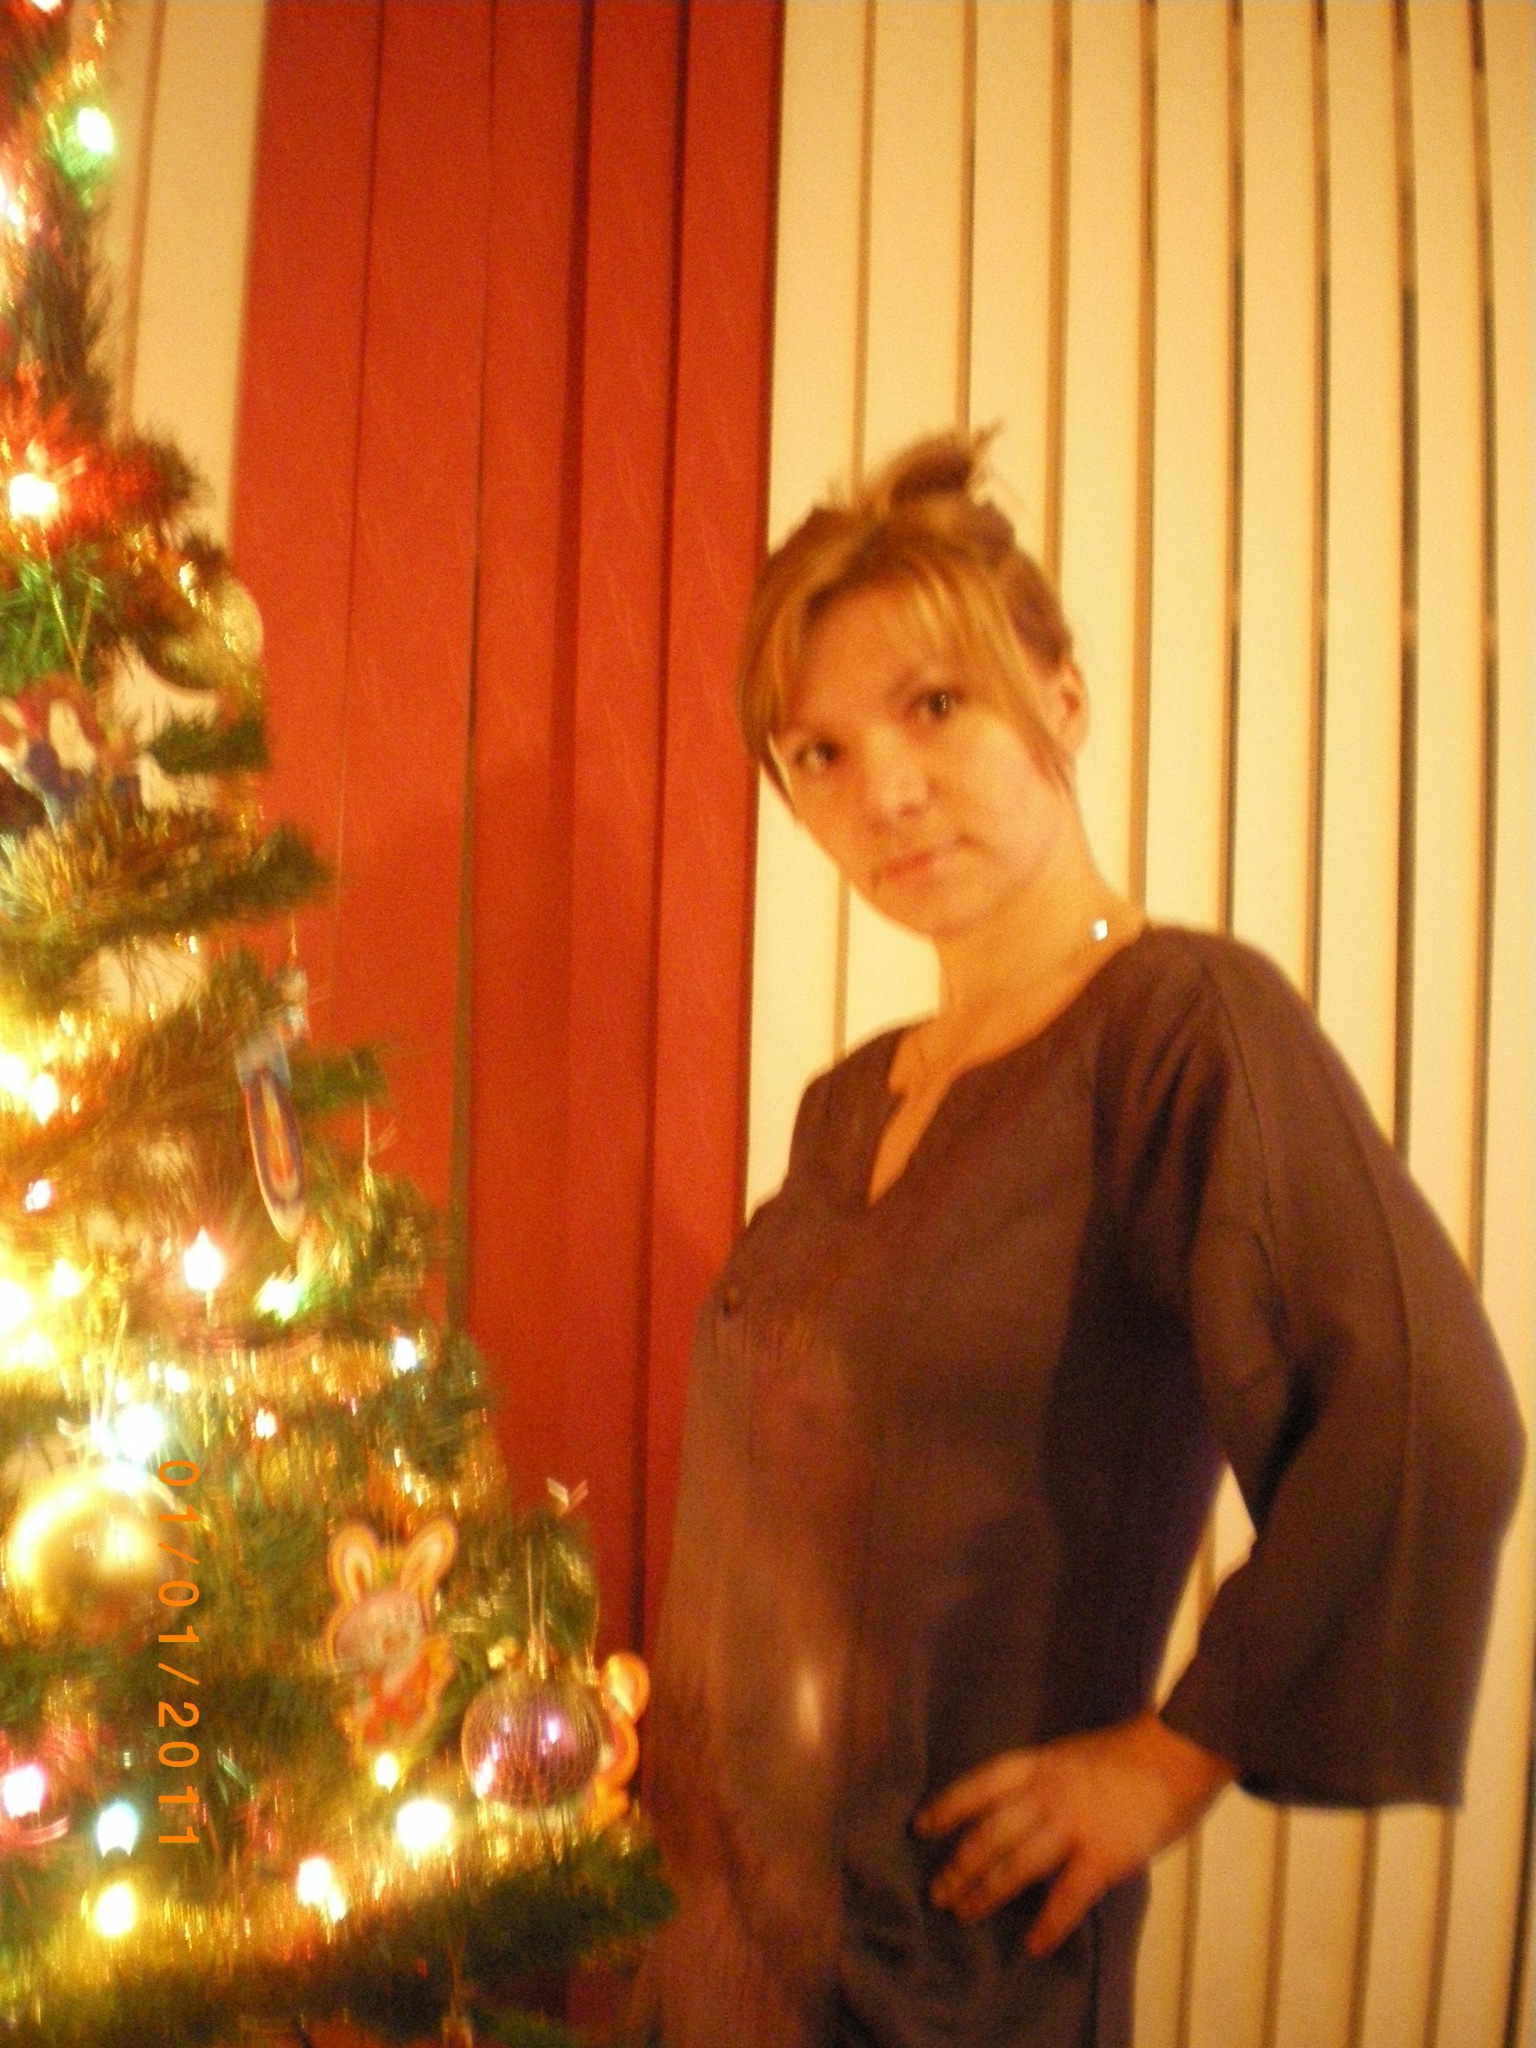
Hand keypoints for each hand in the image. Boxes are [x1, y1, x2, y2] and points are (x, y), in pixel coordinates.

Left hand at [913, 1712, 1232, 1954]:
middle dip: (959, 1866)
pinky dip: (1048, 1924)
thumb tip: (1024, 1812)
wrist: (1181, 1750)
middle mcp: (1046, 1793)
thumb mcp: (1074, 1754)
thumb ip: (1047, 1781)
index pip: (979, 1785)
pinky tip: (1033, 1944)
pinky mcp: (1103, 1856)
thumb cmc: (1133, 1752)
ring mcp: (1072, 1824)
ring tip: (963, 1914)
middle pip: (988, 1833)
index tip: (921, 1827)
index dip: (947, 1807)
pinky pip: (1066, 1897)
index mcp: (1039, 1763)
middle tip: (938, 1892)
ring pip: (1014, 1865)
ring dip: (984, 1893)